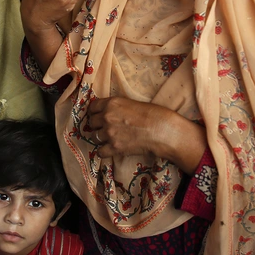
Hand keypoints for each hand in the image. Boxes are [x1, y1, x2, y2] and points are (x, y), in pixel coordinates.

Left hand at [87, 97, 206, 172]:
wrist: (162, 130)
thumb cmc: (153, 114)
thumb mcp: (131, 103)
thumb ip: (117, 107)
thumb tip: (109, 112)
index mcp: (112, 103)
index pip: (92, 107)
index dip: (95, 112)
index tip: (98, 116)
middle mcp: (107, 117)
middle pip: (91, 122)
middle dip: (98, 125)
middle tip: (106, 128)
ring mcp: (110, 133)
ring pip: (94, 137)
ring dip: (101, 138)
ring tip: (111, 139)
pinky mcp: (114, 147)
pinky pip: (100, 151)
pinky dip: (104, 151)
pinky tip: (111, 149)